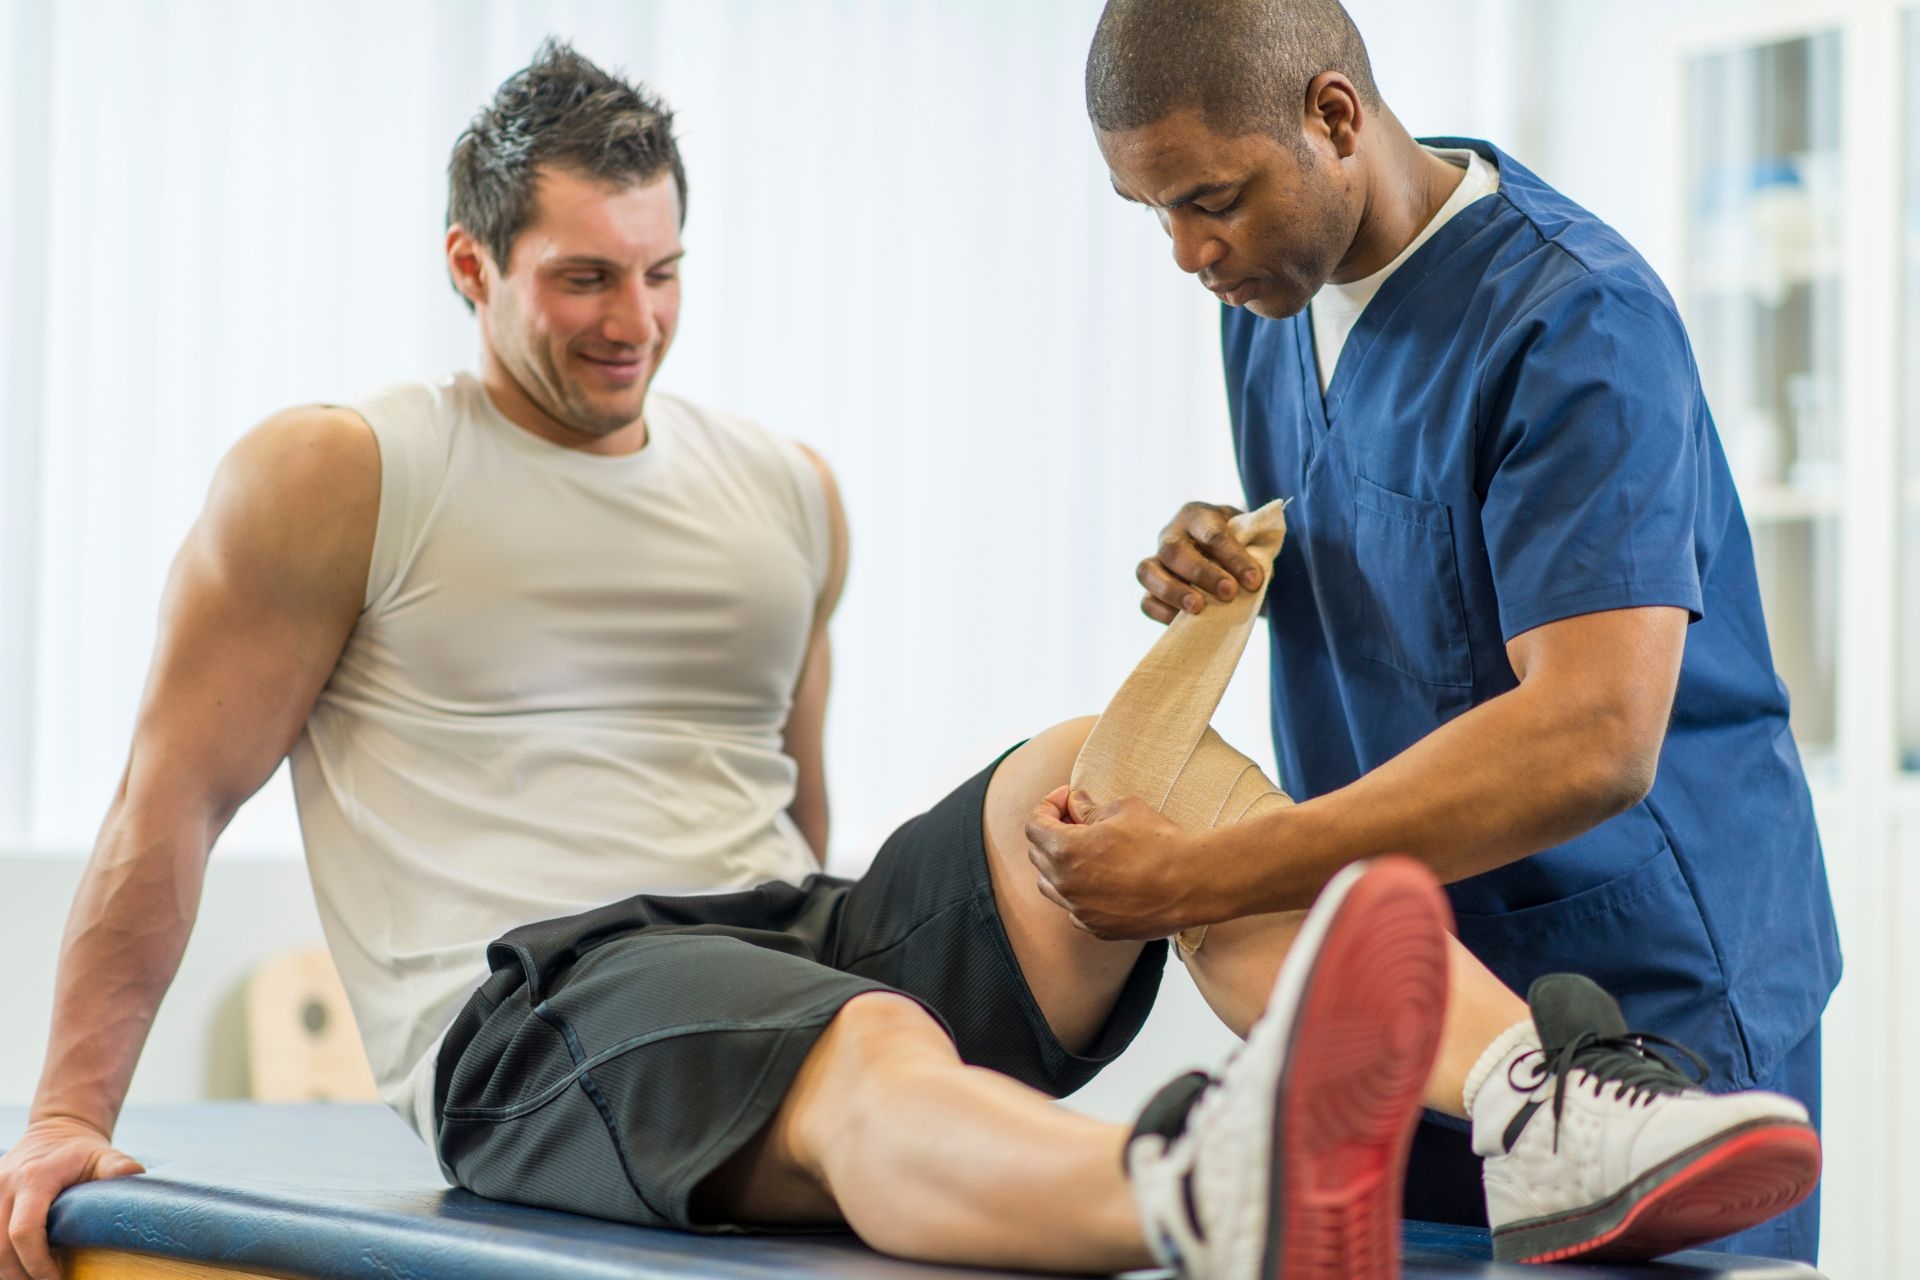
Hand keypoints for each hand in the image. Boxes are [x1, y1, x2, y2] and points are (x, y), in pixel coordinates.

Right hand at [0, 1116, 143, 1279]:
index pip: (25, 1230)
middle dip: (20, 1274)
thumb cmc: (82, 1149)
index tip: (55, 1279)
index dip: (37, 1261)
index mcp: (34, 1179)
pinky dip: (0, 1257)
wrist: (55, 1129)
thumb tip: (135, 1173)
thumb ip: (116, 1165)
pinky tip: (19, 1264)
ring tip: (34, 1276)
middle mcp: (5, 1187)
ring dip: (7, 1269)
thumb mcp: (102, 1154)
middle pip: (0, 1247)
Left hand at [1024, 787, 1214, 939]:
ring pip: (1051, 886)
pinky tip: (1102, 880)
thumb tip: (1074, 804)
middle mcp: (1066, 886)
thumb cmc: (1160, 842)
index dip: (1048, 806)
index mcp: (1066, 851)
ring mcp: (1081, 912)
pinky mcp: (1099, 929)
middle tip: (1077, 820)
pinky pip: (1074, 910)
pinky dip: (1078, 893)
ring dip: (1060, 866)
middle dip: (1053, 833)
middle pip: (1039, 855)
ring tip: (1087, 851)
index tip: (1067, 799)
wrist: (1193, 883)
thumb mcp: (1123, 810)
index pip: (1035, 826)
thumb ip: (1089, 808)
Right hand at [1137, 501, 1264, 623]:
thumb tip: (1253, 581)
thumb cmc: (1240, 548)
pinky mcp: (1150, 588)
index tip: (1254, 580)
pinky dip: (1161, 611)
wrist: (1224, 559)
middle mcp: (1171, 534)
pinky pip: (1145, 600)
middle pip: (1174, 549)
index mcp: (1198, 515)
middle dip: (1201, 573)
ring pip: (1148, 571)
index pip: (1212, 533)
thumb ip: (1254, 557)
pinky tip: (1181, 621)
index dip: (1234, 557)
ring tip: (1197, 608)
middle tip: (1228, 593)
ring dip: (1173, 591)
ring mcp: (1155, 560)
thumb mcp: (1251, 542)